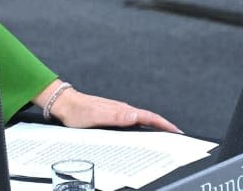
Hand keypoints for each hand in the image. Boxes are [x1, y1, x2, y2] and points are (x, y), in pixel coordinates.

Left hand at [42, 82, 181, 132]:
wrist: (65, 104)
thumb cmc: (77, 111)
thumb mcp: (97, 115)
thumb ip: (116, 116)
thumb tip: (135, 115)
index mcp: (122, 110)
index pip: (148, 117)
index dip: (164, 124)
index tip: (177, 131)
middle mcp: (122, 110)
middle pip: (148, 119)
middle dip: (164, 127)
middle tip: (177, 137)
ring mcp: (118, 113)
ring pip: (141, 120)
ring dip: (154, 127)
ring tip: (165, 137)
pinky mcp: (112, 117)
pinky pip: (132, 122)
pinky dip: (142, 127)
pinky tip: (142, 133)